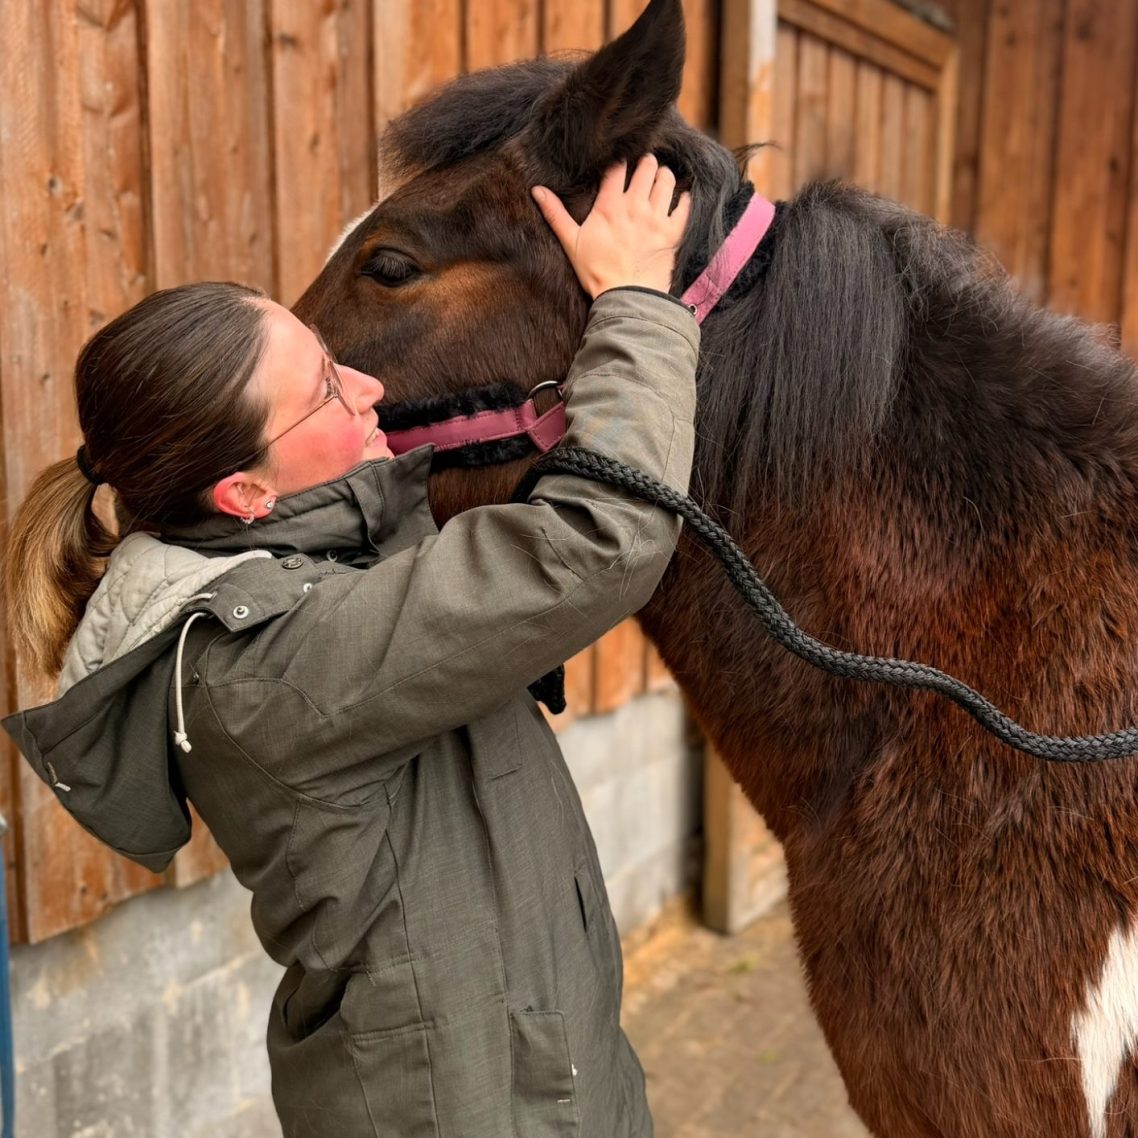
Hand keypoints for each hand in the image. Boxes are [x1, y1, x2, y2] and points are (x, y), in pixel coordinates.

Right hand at [532, 156, 690, 298]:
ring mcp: (656, 218)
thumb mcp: (571, 243)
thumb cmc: (596, 272)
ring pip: (666, 180)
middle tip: (643, 165)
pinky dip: (683, 198)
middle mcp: (635, 206)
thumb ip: (555, 214)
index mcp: (609, 206)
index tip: (620, 161)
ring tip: (660, 177)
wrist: (626, 298)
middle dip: (645, 162)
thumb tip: (536, 190)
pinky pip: (684, 205)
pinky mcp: (672, 232)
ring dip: (663, 175)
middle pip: (646, 167)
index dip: (620, 160)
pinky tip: (679, 197)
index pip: (617, 167)